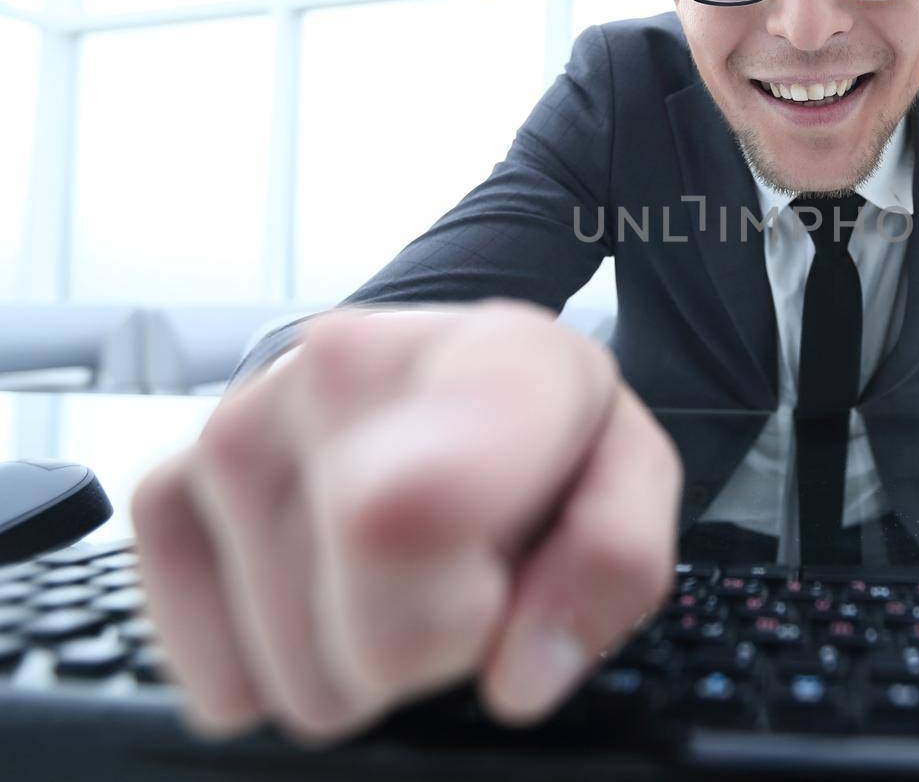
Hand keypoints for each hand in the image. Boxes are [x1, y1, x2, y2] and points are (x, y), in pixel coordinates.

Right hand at [130, 300, 681, 744]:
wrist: (430, 369)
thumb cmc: (534, 429)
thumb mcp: (625, 474)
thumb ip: (611, 563)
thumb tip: (521, 674)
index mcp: (484, 357)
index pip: (410, 513)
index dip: (459, 613)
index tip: (491, 600)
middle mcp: (339, 370)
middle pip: (376, 647)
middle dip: (438, 645)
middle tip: (466, 566)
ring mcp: (235, 430)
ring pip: (302, 688)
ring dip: (361, 648)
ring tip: (401, 557)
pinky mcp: (165, 495)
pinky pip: (223, 689)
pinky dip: (282, 660)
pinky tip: (328, 578)